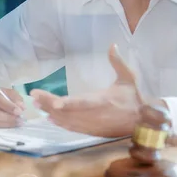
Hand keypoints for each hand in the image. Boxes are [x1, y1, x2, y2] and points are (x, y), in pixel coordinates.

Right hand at [0, 84, 24, 127]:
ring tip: (16, 124)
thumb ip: (13, 96)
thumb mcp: (1, 91)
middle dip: (8, 118)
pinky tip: (8, 127)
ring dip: (5, 125)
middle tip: (19, 120)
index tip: (19, 111)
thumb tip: (22, 107)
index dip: (7, 106)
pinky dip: (0, 129)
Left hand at [31, 44, 161, 137]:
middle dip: (49, 104)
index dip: (67, 104)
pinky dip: (59, 123)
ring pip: (66, 121)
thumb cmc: (133, 98)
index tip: (54, 102)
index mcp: (102, 101)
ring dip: (50, 113)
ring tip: (37, 104)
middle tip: (34, 96)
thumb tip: (113, 44)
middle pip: (67, 112)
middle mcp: (94, 115)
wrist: (141, 123)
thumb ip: (117, 62)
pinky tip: (49, 117)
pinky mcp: (90, 132)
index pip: (81, 103)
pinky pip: (71, 128)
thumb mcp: (128, 78)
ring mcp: (91, 125)